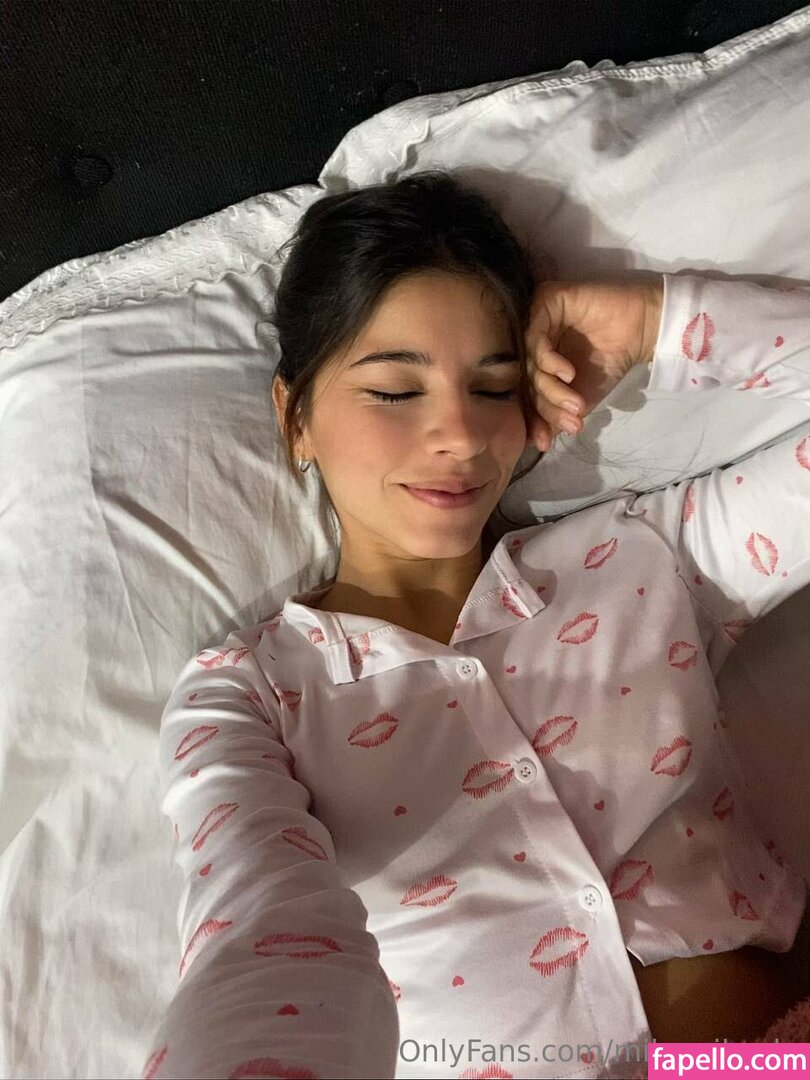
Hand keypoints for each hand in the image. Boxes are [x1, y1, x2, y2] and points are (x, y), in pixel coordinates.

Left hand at [523, 277, 663, 452]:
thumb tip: (537, 443)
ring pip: (530, 361)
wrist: (641, 332)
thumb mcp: (580, 398)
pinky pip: (535, 335)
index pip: (526, 393)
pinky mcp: (545, 301)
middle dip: (548, 406)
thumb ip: (556, 415)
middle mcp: (530, 340)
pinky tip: (567, 373)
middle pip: (526, 379)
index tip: (545, 443)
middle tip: (572, 419)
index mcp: (534, 362)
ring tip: (575, 401)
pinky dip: (549, 360)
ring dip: (551, 387)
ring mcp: (535, 320)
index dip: (534, 420)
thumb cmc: (610, 362)